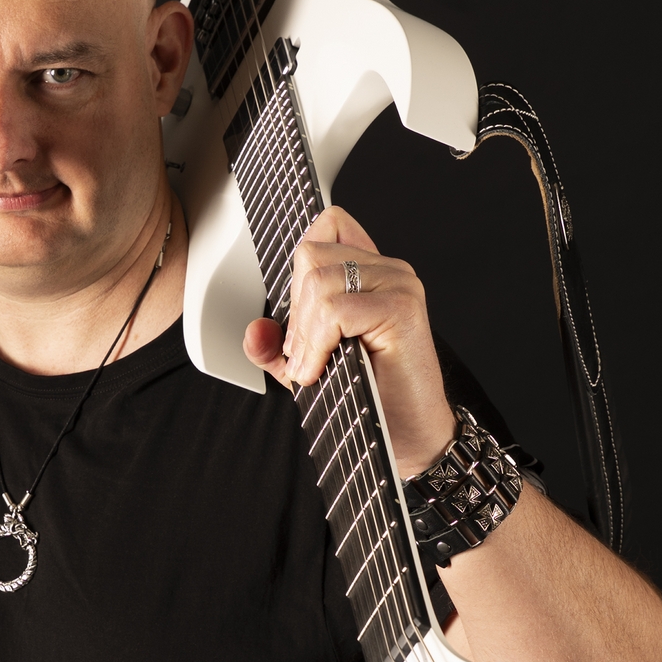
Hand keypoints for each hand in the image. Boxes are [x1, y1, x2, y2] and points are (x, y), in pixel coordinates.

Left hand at [242, 205, 456, 477]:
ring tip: (316, 366)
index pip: (325, 225)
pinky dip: (317, 345)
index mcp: (370, 271)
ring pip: (319, 283)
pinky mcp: (402, 307)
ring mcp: (398, 284)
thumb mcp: (310, 367)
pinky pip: (335, 310)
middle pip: (310, 255)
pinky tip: (322, 369)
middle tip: (307, 354)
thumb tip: (253, 330)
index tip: (303, 322)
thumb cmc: (369, 399)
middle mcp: (388, 269)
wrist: (408, 436)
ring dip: (305, 335)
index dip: (299, 271)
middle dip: (296, 311)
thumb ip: (278, 346)